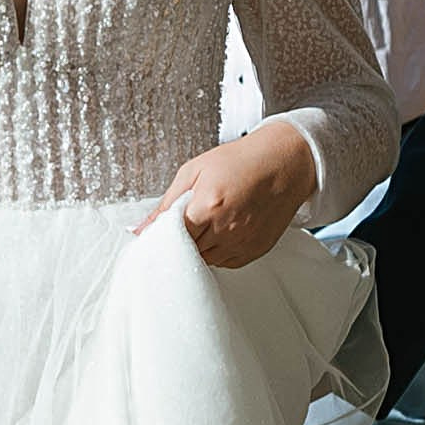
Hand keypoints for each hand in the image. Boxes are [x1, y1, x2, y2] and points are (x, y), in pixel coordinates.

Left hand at [148, 121, 317, 269]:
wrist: (283, 164)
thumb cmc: (241, 161)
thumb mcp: (195, 170)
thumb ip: (167, 202)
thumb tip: (141, 228)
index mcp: (208, 205)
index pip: (172, 238)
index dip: (163, 235)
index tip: (159, 232)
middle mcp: (226, 228)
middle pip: (187, 252)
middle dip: (181, 241)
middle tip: (184, 224)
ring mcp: (242, 242)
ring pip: (206, 261)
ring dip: (199, 248)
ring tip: (206, 223)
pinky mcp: (254, 250)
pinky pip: (226, 262)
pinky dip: (218, 252)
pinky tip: (222, 231)